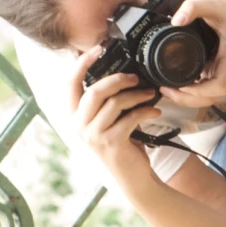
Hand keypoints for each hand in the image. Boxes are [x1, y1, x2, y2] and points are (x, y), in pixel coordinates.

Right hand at [69, 47, 164, 186]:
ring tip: (151, 94)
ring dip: (136, 95)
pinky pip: (130, 118)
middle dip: (117, 79)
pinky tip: (155, 110)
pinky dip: (145, 111)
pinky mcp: (111, 143)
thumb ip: (105, 101)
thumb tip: (120, 72)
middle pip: (95, 91)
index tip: (97, 48)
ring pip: (114, 103)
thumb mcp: (108, 121)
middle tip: (136, 77)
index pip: (70, 84)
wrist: (134, 178)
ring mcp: (93, 136)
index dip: (81, 64)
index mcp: (74, 116)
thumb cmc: (122, 145)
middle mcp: (78, 126)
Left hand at [164, 0, 225, 109]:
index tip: (182, 86)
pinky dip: (191, 90)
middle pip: (212, 96)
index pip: (220, 85)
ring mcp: (223, 69)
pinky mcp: (217, 67)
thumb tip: (175, 21)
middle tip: (165, 91)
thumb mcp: (211, 2)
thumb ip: (192, 8)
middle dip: (189, 99)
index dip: (201, 91)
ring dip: (188, 98)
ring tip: (167, 90)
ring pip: (208, 95)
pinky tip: (175, 84)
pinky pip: (205, 86)